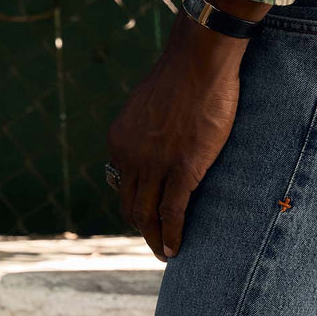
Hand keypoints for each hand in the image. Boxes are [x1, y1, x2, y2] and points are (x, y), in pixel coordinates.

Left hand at [107, 0, 266, 259]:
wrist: (198, 62)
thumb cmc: (181, 77)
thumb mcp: (147, 106)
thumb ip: (144, 130)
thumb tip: (153, 143)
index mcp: (119, 141)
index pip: (122, 185)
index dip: (134, 206)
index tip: (145, 219)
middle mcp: (129, 157)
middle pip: (130, 206)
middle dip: (141, 228)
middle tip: (154, 243)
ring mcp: (155, 165)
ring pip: (148, 215)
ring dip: (154, 239)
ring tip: (164, 253)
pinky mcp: (183, 170)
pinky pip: (173, 212)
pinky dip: (172, 235)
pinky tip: (175, 249)